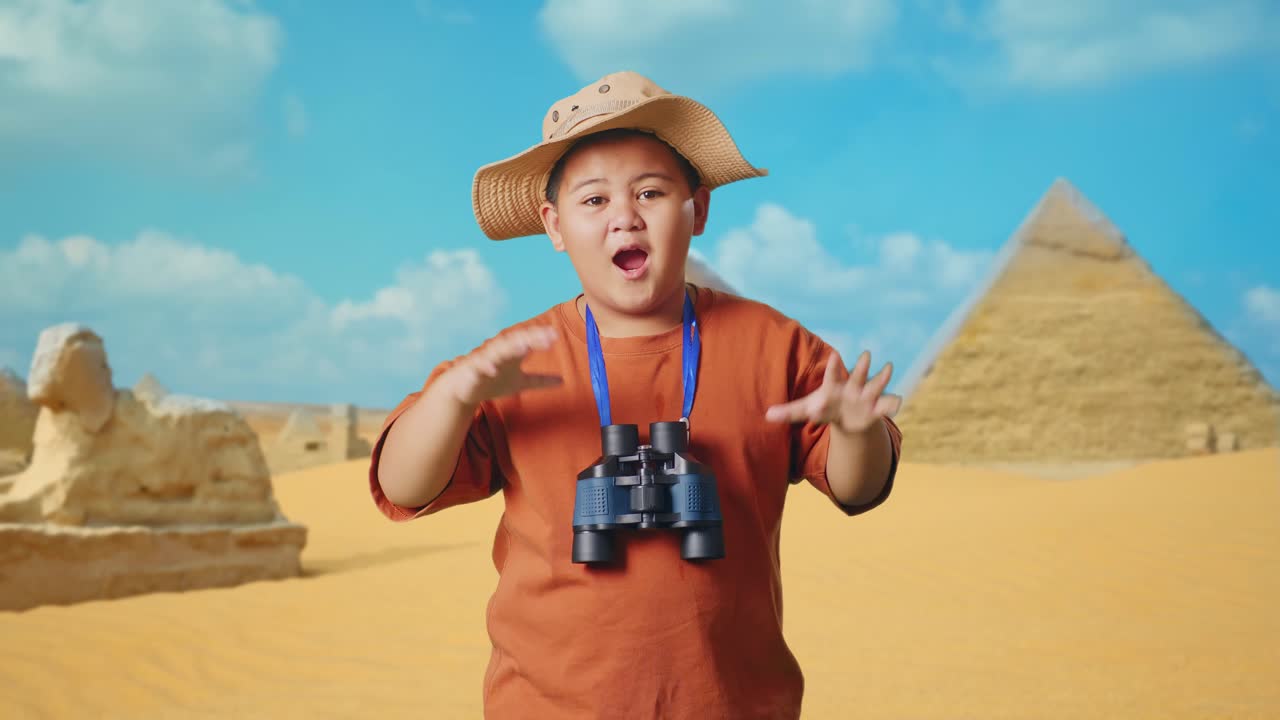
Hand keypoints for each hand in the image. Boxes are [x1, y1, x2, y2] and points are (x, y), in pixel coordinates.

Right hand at [443, 326, 562, 405]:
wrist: (464, 390)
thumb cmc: (493, 381)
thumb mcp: (520, 382)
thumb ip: (539, 380)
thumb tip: (563, 381)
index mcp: (513, 354)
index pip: (528, 341)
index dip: (540, 338)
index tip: (555, 335)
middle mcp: (500, 352)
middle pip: (516, 342)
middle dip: (530, 338)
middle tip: (545, 337)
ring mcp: (486, 360)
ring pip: (498, 351)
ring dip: (509, 348)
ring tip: (523, 347)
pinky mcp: (472, 371)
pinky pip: (478, 368)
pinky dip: (484, 367)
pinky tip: (492, 370)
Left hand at [765, 350, 901, 433]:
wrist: (846, 416)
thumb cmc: (823, 407)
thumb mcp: (805, 409)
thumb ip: (788, 412)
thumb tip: (767, 415)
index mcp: (834, 386)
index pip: (832, 374)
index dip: (834, 367)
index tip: (835, 356)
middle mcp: (851, 387)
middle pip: (857, 375)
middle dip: (861, 367)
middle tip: (866, 354)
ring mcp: (865, 396)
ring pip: (875, 385)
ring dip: (882, 377)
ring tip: (889, 367)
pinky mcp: (876, 409)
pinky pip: (887, 405)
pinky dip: (893, 404)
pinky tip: (897, 403)